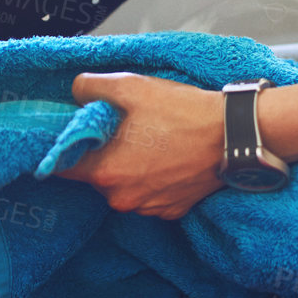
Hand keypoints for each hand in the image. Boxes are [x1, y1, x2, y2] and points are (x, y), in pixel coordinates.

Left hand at [64, 72, 225, 219]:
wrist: (234, 134)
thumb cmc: (183, 112)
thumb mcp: (130, 86)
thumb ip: (90, 87)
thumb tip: (75, 93)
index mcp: (106, 172)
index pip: (63, 166)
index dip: (67, 145)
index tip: (79, 131)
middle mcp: (122, 198)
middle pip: (96, 175)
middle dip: (105, 153)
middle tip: (126, 128)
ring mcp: (148, 208)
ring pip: (123, 186)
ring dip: (130, 167)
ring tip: (153, 141)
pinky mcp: (171, 211)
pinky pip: (149, 195)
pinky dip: (153, 179)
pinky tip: (169, 157)